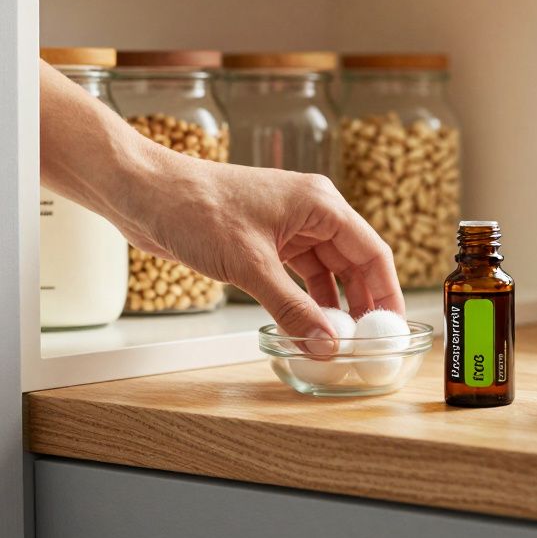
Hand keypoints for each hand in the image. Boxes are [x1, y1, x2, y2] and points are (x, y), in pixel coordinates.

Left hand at [112, 148, 403, 340]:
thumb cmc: (195, 206)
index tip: (393, 326)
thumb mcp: (250, 265)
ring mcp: (287, 227)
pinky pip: (298, 274)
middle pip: (353, 263)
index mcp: (320, 204)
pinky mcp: (264, 241)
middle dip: (363, 302)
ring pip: (325, 271)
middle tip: (370, 341)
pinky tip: (308, 324)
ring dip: (332, 304)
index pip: (371, 251)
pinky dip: (305, 299)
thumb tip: (325, 344)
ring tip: (340, 340)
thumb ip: (291, 308)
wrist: (144, 193)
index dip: (388, 291)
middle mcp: (310, 212)